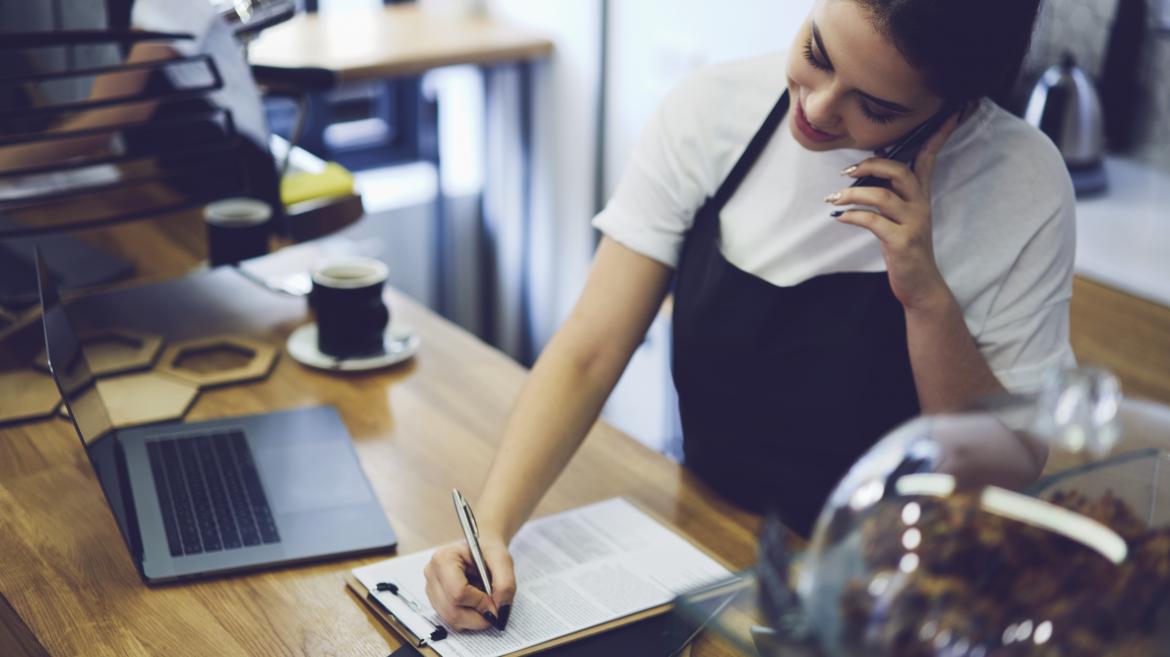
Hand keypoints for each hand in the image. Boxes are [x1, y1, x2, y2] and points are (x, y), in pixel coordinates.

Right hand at [423, 534, 515, 630]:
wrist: (481, 550)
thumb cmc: (488, 552)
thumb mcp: (503, 560)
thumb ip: (505, 583)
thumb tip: (499, 608)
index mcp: (444, 559)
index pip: (458, 592)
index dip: (479, 603)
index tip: (495, 603)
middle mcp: (432, 574)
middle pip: (452, 611)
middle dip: (478, 617)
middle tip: (494, 612)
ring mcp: (431, 589)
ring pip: (452, 619)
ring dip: (474, 618)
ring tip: (484, 603)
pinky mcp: (436, 601)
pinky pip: (452, 620)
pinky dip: (468, 618)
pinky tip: (475, 604)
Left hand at [825, 112, 961, 311]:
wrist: (920, 285)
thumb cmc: (905, 248)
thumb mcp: (901, 217)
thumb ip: (891, 194)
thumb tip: (865, 172)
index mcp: (921, 196)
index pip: (929, 158)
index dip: (937, 135)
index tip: (949, 113)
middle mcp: (920, 205)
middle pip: (900, 171)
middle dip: (872, 165)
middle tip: (846, 171)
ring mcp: (913, 223)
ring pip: (882, 196)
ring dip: (853, 194)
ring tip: (833, 198)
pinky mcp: (901, 241)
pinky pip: (872, 221)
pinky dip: (852, 215)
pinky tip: (839, 216)